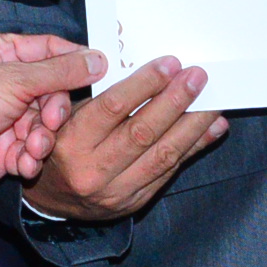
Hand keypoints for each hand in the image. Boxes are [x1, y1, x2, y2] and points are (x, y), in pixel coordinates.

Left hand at [0, 34, 107, 190]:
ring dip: (42, 139)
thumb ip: (61, 72)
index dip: (73, 60)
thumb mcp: (16, 79)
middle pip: (52, 93)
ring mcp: (4, 118)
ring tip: (32, 147)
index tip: (100, 70)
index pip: (48, 50)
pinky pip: (30, 152)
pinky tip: (23, 162)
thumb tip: (99, 60)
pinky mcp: (3, 149)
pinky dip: (30, 158)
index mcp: (1, 53)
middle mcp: (4, 83)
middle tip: (50, 120)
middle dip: (54, 111)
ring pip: (44, 126)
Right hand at [18, 56, 226, 221]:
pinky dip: (194, 147)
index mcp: (70, 143)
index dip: (145, 84)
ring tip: (213, 102)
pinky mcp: (134, 202)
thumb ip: (99, 97)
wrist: (52, 199)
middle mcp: (93, 170)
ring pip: (163, 155)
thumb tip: (151, 74)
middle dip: (175, 101)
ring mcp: (116, 191)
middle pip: (143, 132)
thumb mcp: (63, 117)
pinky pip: (169, 172)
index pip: (113, 108)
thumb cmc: (61, 145)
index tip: (170, 64)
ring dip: (193, 125)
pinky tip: (212, 128)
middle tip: (197, 77)